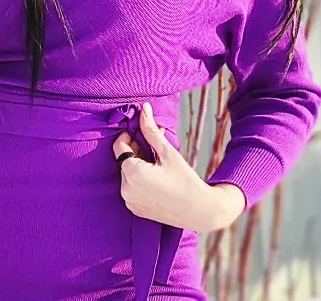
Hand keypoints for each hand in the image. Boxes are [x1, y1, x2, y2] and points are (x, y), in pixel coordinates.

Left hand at [112, 101, 245, 233]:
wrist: (200, 211)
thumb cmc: (186, 181)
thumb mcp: (167, 152)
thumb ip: (151, 131)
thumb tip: (144, 108)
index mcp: (132, 173)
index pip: (119, 146)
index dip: (130, 136)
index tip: (143, 133)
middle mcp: (126, 189)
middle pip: (124, 160)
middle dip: (137, 150)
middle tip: (156, 147)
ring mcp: (129, 201)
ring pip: (128, 174)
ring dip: (138, 165)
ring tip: (158, 164)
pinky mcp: (135, 209)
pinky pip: (131, 188)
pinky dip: (140, 181)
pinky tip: (157, 179)